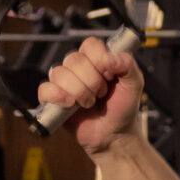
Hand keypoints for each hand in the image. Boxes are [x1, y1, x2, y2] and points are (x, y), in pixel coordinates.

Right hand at [35, 35, 143, 156]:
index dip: (99, 59)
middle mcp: (78, 67)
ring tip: (89, 103)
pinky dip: (57, 96)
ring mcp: (64, 82)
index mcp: (97, 59)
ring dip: (79, 92)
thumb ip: (127, 65)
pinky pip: (45, 89)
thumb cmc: (122, 108)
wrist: (114, 134)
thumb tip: (110, 57)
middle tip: (101, 94)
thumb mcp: (134, 84)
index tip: (110, 75)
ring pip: (59, 73)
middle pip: (74, 59)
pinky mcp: (53, 98)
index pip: (90, 45)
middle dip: (92, 81)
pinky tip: (70, 104)